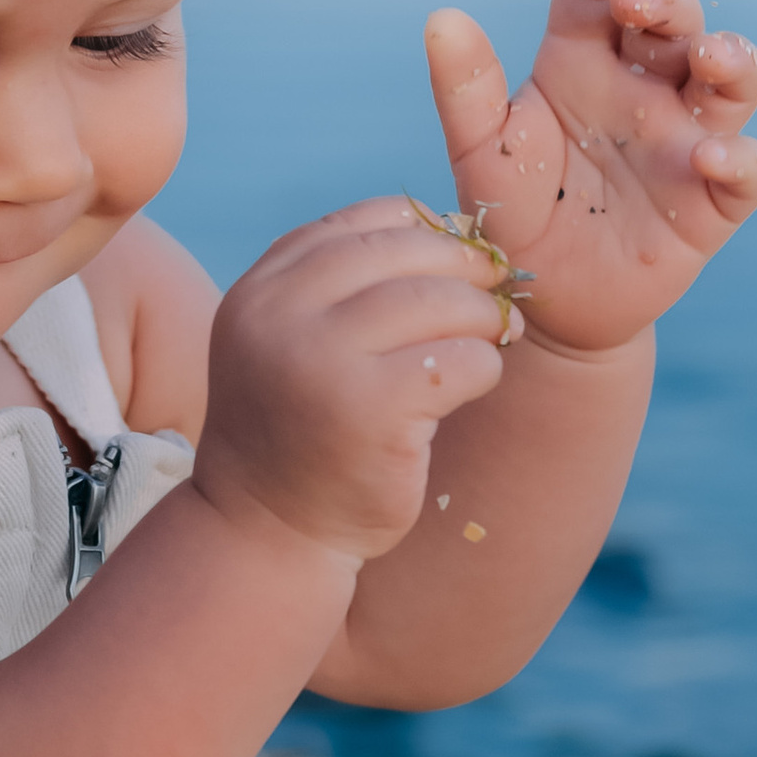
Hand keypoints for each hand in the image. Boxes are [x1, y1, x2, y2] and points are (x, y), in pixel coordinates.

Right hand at [192, 199, 511, 563]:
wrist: (269, 532)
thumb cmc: (300, 433)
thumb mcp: (291, 343)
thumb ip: (337, 289)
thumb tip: (451, 231)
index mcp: (261, 290)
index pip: (357, 224)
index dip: (421, 229)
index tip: (455, 257)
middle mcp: (280, 315)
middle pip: (403, 252)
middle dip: (464, 267)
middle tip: (496, 290)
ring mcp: (322, 360)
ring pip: (439, 301)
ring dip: (482, 317)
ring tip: (492, 338)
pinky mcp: (372, 410)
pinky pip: (461, 360)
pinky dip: (484, 366)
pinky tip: (474, 384)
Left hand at [422, 0, 756, 358]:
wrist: (541, 303)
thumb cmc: (510, 213)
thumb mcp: (480, 153)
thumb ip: (465, 90)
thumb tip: (442, 17)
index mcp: (583, 61)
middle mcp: (644, 88)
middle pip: (675, 21)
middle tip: (634, 2)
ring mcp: (685, 139)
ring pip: (732, 80)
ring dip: (731, 59)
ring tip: (708, 58)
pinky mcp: (712, 200)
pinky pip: (744, 170)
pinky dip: (738, 158)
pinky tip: (708, 157)